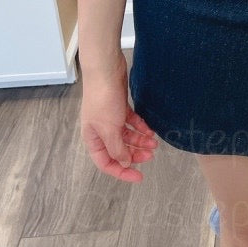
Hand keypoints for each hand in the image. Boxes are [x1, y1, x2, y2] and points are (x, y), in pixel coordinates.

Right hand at [80, 51, 158, 181]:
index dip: (122, 171)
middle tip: (151, 156)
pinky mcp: (119, 106)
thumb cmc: (103, 99)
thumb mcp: (109, 128)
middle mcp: (100, 130)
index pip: (106, 163)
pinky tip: (151, 130)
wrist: (106, 70)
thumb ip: (117, 148)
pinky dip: (140, 127)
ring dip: (140, 140)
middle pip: (118, 149)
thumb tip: (124, 163)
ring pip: (126, 136)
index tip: (139, 176)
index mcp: (93, 139)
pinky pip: (131, 122)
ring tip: (155, 143)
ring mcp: (110, 118)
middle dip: (134, 154)